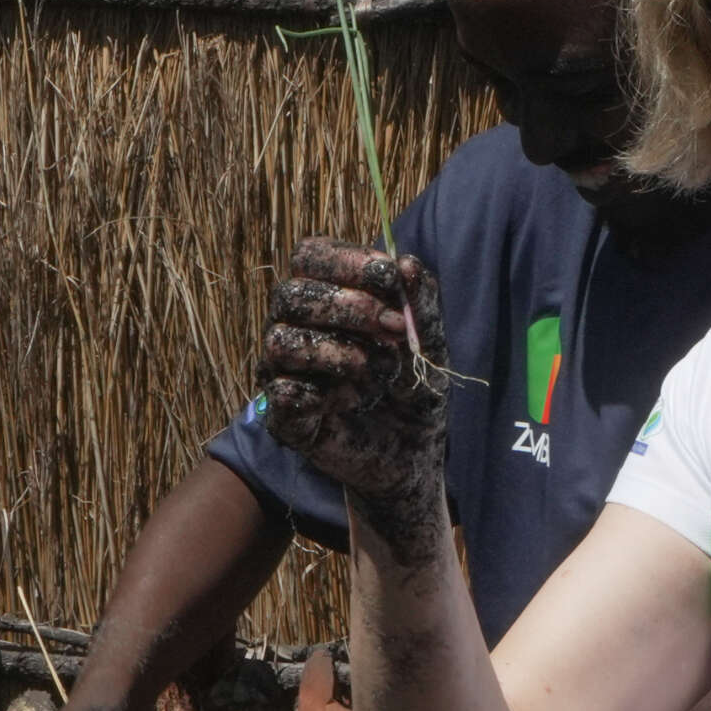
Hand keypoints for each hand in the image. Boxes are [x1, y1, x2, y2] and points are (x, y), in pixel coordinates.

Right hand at [256, 240, 448, 546]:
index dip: (345, 259)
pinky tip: (353, 398)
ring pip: (279, 339)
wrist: (416, 454)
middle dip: (348, 305)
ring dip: (335, 348)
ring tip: (375, 367)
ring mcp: (286, 373)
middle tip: (393, 327)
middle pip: (291, 294)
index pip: (310, 256)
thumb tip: (405, 261)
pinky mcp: (286, 416)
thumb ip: (420, 302)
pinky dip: (321, 388)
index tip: (388, 275)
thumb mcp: (430, 343)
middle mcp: (297, 329)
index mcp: (327, 299)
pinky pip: (282, 390)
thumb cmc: (415, 388)